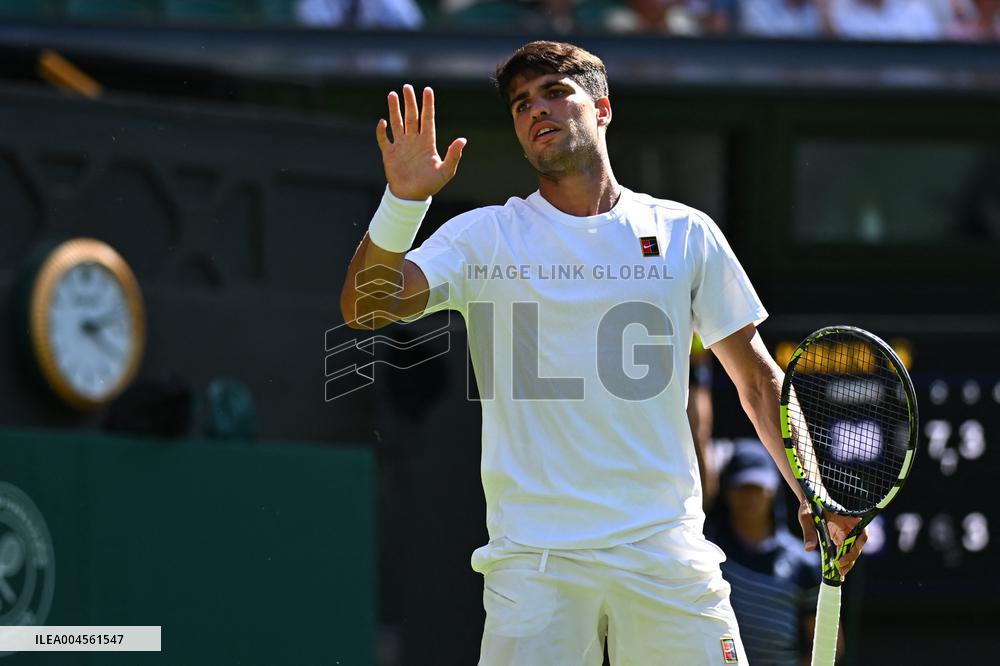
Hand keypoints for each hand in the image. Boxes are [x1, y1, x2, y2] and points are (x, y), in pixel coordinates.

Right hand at [376, 84, 465, 200]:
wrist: (412, 197)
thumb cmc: (430, 185)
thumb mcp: (446, 171)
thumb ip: (454, 155)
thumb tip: (463, 140)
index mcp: (427, 142)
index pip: (427, 119)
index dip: (428, 105)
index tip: (427, 90)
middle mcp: (414, 140)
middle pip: (411, 116)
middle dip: (410, 102)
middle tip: (407, 87)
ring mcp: (401, 146)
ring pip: (397, 123)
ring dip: (394, 109)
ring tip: (393, 94)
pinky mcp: (389, 154)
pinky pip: (383, 139)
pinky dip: (381, 131)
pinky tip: (382, 121)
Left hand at [797, 498, 868, 578]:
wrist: (810, 498)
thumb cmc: (810, 504)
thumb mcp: (806, 516)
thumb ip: (808, 531)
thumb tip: (808, 549)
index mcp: (848, 518)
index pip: (860, 535)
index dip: (855, 549)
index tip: (843, 560)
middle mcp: (850, 526)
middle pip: (856, 546)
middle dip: (850, 560)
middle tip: (840, 572)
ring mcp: (846, 531)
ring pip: (851, 550)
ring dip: (846, 562)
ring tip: (839, 574)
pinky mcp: (839, 536)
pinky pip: (844, 550)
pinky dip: (841, 559)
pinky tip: (837, 570)